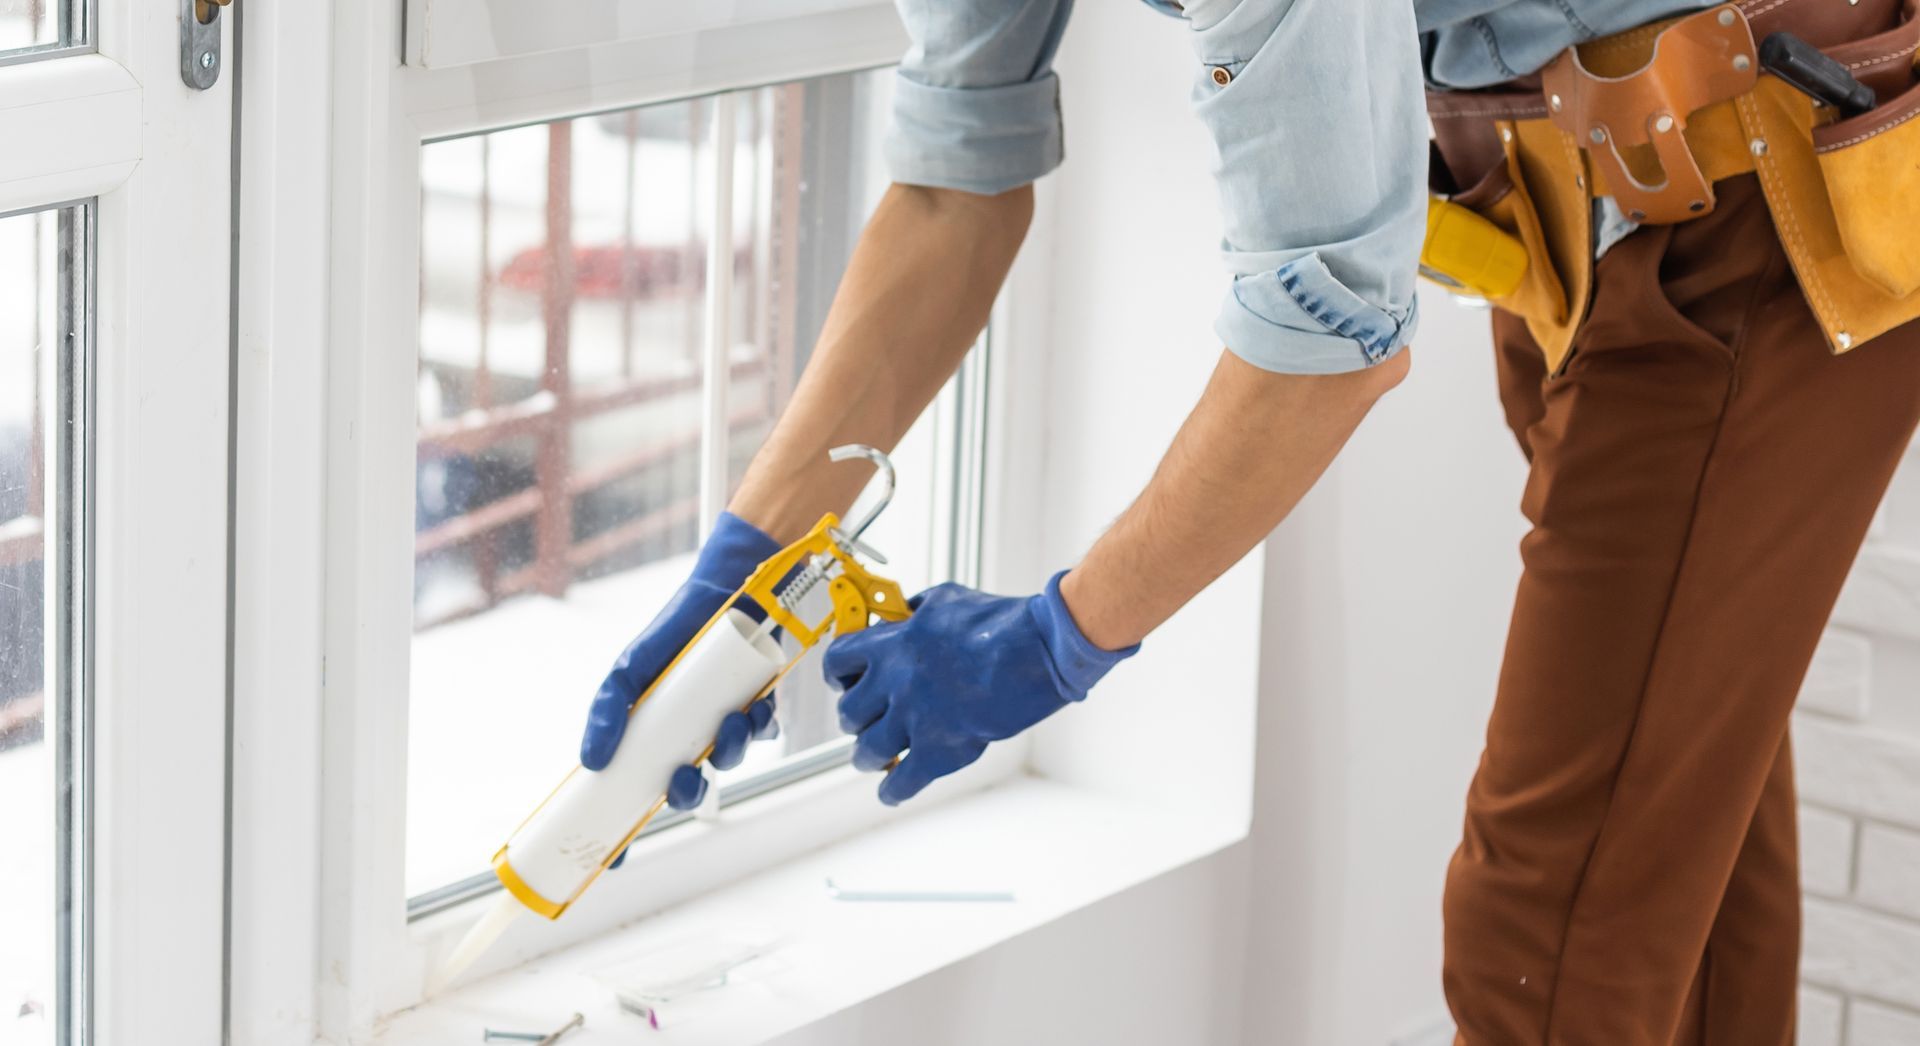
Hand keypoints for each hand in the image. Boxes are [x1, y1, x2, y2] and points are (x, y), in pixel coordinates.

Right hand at [581, 512, 783, 817]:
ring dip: (730, 753)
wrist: (727, 590)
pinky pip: (761, 735)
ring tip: (730, 723)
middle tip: (688, 777)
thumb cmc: (674, 632)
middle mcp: (687, 735)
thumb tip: (589, 760)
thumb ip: (606, 707)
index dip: (622, 830)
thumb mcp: (630, 668)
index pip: (632, 794)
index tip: (613, 859)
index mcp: (653, 735)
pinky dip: (758, 728)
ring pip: (727, 762)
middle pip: (685, 789)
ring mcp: (723, 723)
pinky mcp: (759, 707)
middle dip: (690, 794)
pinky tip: (754, 707)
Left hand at [823, 571, 1137, 805]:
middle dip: (855, 720)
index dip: (838, 676)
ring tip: (873, 759)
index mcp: (892, 644)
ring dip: (868, 756)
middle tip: (865, 723)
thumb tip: (901, 618)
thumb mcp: (945, 600)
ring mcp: (915, 718)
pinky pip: (902, 782)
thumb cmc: (998, 621)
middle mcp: (894, 682)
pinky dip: (893, 791)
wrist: (1037, 650)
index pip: (837, 662)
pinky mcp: (940, 750)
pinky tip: (891, 793)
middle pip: (849, 714)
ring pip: (867, 751)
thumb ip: (914, 613)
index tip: (843, 683)